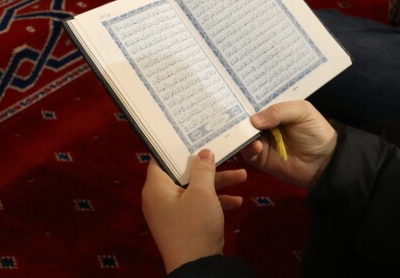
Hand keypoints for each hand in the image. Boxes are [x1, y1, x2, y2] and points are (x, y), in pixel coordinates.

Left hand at [142, 150, 246, 273]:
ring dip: (218, 183)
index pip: (161, 159)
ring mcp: (172, 212)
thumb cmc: (194, 226)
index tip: (193, 135)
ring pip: (195, 189)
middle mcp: (160, 198)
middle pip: (183, 173)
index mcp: (156, 188)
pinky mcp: (184, 223)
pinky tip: (237, 201)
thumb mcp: (203, 194)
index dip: (177, 146)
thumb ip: (203, 169)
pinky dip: (215, 201)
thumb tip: (204, 151)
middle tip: (224, 152)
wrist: (197, 268)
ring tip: (243, 176)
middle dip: (208, 166)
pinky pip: (198, 205)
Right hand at [240, 100, 336, 188]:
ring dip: (242, 134)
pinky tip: (256, 146)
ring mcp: (261, 141)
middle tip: (229, 114)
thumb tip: (254, 120)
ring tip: (245, 132)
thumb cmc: (316, 131)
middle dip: (238, 117)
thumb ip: (279, 111)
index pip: (256, 102)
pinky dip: (249, 149)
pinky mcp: (260, 159)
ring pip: (244, 136)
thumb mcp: (303, 112)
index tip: (233, 95)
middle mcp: (265, 124)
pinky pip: (248, 153)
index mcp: (275, 110)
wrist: (324, 161)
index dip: (246, 99)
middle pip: (246, 119)